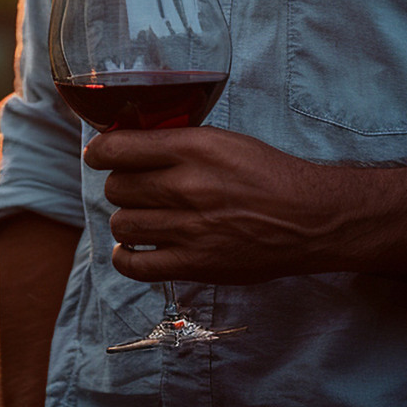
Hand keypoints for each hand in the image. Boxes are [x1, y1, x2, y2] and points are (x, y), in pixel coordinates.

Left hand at [83, 127, 406, 282]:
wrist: (308, 217)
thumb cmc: (267, 173)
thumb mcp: (222, 140)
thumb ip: (176, 142)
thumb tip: (129, 144)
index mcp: (192, 148)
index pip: (118, 148)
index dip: (99, 152)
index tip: (98, 155)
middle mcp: (186, 187)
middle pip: (118, 187)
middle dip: (120, 186)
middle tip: (134, 188)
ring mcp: (190, 229)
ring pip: (122, 224)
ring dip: (125, 220)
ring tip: (139, 217)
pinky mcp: (196, 265)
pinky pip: (137, 266)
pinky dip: (126, 258)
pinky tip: (132, 250)